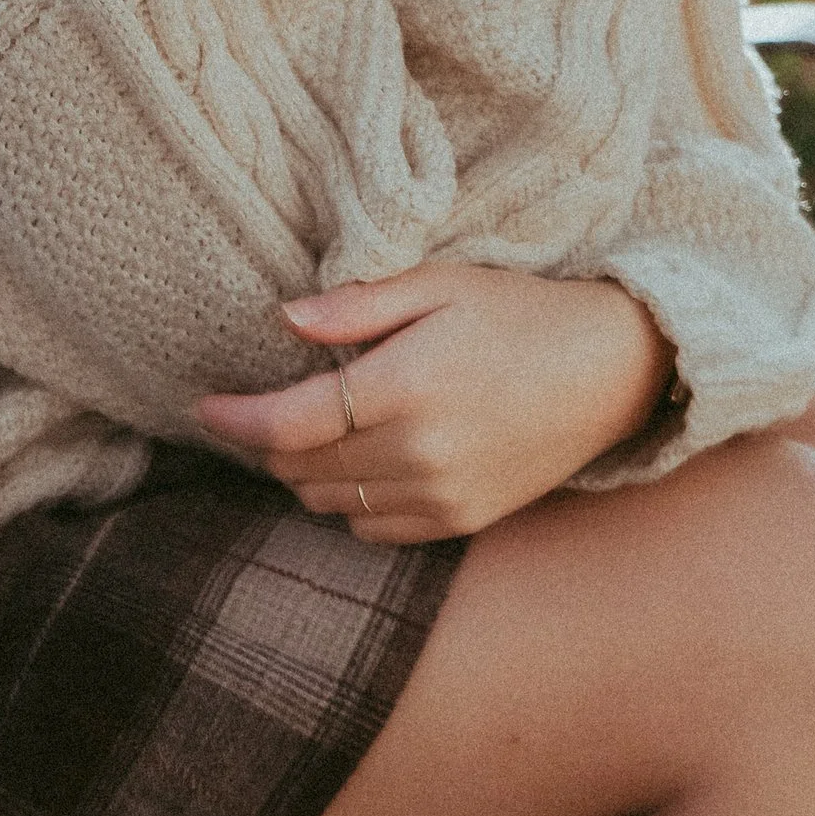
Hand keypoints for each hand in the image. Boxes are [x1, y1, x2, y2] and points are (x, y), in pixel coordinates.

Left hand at [194, 262, 673, 543]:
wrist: (610, 370)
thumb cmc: (519, 312)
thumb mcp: (438, 285)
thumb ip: (356, 306)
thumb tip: (282, 319)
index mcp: (406, 387)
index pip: (288, 424)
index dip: (235, 419)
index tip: (204, 407)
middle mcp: (420, 453)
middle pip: (300, 471)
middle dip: (265, 444)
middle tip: (258, 409)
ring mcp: (442, 496)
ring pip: (329, 505)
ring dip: (303, 475)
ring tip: (307, 434)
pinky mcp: (461, 522)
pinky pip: (372, 530)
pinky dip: (348, 504)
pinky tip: (360, 463)